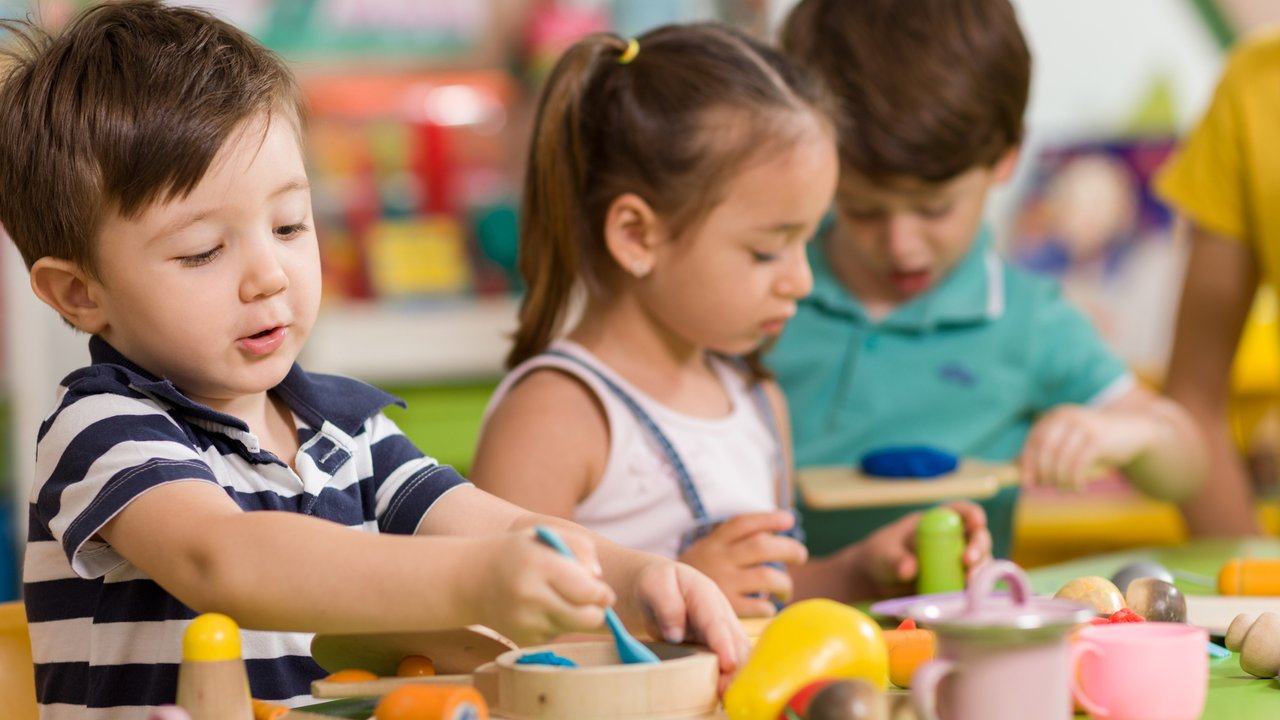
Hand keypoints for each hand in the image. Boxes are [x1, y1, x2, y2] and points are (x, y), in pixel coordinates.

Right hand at [468, 526, 615, 644]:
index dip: (602, 594)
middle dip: (598, 612)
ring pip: (575, 628)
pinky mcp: (524, 640)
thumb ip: (581, 547)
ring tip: (557, 598)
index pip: (587, 591)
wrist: (471, 580)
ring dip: (576, 617)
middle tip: (591, 601)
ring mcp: (526, 622)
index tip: (604, 591)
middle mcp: (531, 597)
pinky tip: (539, 609)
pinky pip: (557, 635)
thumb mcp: (546, 535)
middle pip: (588, 619)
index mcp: (539, 565)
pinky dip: (557, 623)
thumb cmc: (518, 553)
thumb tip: (598, 578)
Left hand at [630, 559, 749, 694]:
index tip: (728, 664)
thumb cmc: (658, 585)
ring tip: (727, 694)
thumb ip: (666, 605)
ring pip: (738, 653)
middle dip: (736, 665)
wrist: (661, 589)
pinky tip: (724, 691)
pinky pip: (731, 660)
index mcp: (705, 594)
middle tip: (727, 689)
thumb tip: (676, 634)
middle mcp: (721, 613)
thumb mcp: (655, 585)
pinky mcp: (720, 644)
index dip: (723, 643)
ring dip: (736, 674)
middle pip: (735, 640)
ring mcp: (723, 629)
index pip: (716, 621)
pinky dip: (731, 675)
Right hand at [676, 511, 808, 616]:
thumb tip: (777, 533)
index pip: (744, 523)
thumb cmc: (700, 573)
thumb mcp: (710, 549)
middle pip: (762, 547)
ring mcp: (724, 584)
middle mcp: (720, 559)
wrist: (666, 601)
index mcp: (716, 542)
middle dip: (789, 549)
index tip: (789, 520)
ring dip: (785, 583)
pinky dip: (769, 606)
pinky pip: (759, 606)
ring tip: (785, 589)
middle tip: (800, 556)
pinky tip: (768, 607)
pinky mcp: (727, 609)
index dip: (769, 519)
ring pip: (767, 577)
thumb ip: (737, 541)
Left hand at [852, 501, 990, 599]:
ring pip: (981, 564)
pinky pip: (972, 588)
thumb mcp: (882, 554)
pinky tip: (966, 600)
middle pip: (978, 539)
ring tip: (969, 584)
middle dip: (979, 548)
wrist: (876, 584)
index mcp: (937, 522)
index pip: (961, 511)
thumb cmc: (880, 557)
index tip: (976, 522)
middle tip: (968, 562)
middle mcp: (954, 541)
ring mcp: (958, 564)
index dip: (972, 514)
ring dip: (980, 573)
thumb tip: (910, 569)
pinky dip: (973, 593)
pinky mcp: (957, 586)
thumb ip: (894, 559)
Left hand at [1020, 404, 1151, 491]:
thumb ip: (1047, 452)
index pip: (1034, 440)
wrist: (1133, 431)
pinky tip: (1078, 486)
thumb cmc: (1095, 441)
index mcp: (1055, 416)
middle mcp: (1067, 416)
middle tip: (1046, 487)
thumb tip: (1017, 471)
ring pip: (1061, 459)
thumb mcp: (1069, 442)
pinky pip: (1077, 464)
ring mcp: (1082, 426)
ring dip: (1059, 479)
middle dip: (1043, 472)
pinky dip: (1074, 479)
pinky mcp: (1097, 439)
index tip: (1027, 483)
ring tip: (1064, 488)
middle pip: (1045, 449)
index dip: (1027, 463)